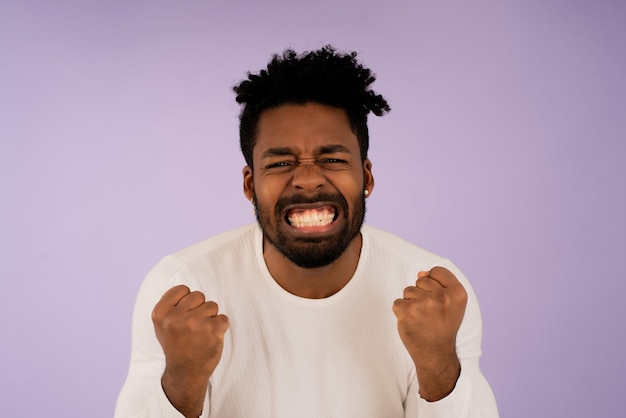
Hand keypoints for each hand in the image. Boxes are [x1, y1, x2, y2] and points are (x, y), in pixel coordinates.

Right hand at [152, 285, 228, 416]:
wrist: (186, 373)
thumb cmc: (176, 345)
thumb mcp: (163, 325)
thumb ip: (171, 305)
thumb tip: (186, 288)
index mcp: (160, 313)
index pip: (182, 289)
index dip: (186, 301)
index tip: (183, 316)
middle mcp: (176, 317)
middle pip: (198, 295)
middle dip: (199, 308)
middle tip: (193, 327)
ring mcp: (195, 323)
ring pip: (212, 305)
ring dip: (210, 318)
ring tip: (201, 333)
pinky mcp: (213, 330)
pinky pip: (223, 318)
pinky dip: (220, 327)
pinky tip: (210, 338)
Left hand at [392, 266, 466, 400]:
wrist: (436, 354)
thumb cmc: (443, 327)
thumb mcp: (452, 305)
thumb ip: (440, 285)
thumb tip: (420, 273)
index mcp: (458, 293)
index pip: (438, 271)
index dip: (433, 283)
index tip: (437, 299)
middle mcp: (443, 297)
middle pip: (421, 281)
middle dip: (421, 294)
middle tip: (429, 313)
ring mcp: (425, 304)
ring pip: (408, 291)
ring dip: (411, 303)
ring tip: (421, 318)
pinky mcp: (408, 311)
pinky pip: (397, 303)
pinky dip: (400, 312)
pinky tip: (411, 322)